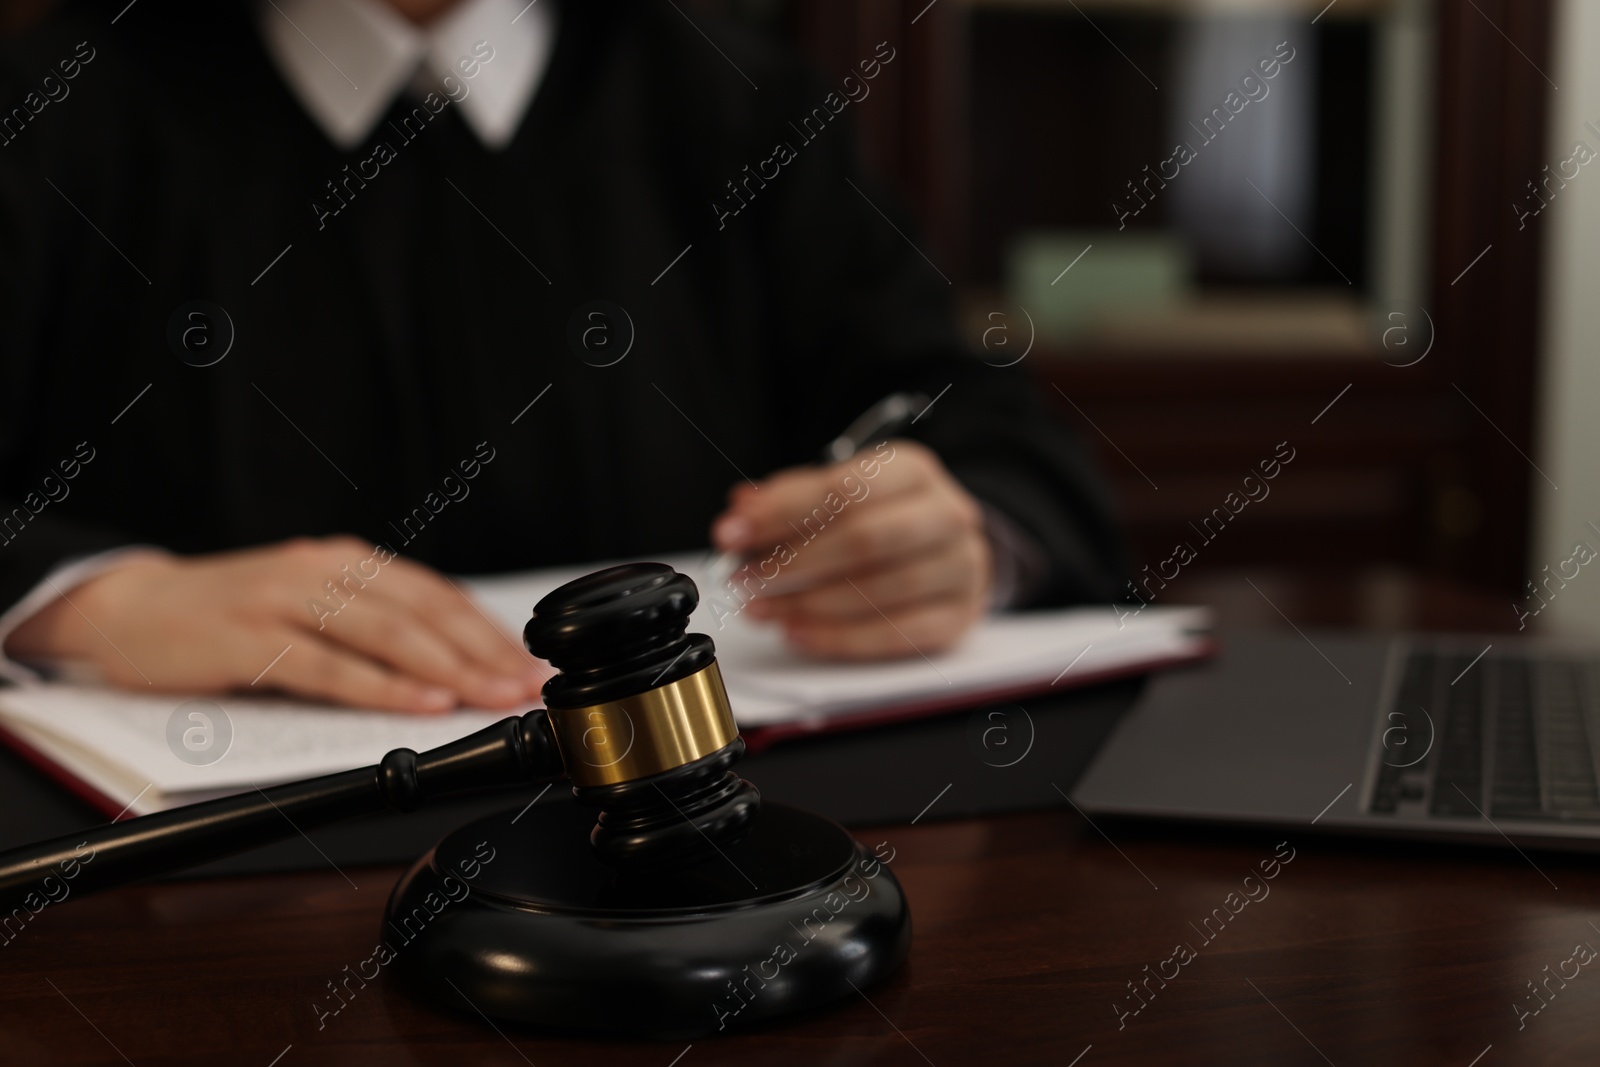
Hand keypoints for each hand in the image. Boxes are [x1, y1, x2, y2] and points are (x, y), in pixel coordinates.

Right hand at [3, 537, 547, 713]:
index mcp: (347, 563)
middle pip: (423, 613)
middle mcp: (324, 571)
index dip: (487, 631)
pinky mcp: (251, 638)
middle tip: (525, 686)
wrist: (128, 608)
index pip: (436, 595)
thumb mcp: (308, 609)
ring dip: (449, 668)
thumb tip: (448, 669)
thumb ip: (367, 629)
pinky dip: (383, 686)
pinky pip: (330, 666)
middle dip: (483, 653)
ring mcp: (287, 601)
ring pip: (387, 634)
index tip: (529, 664)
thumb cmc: (227, 617)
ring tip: (490, 696)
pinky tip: (421, 702)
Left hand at [709, 440, 992, 659]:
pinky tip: (799, 633)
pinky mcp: (959, 615)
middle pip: (864, 539)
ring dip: (808, 606)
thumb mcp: (842, 492)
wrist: (950, 549)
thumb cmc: (886, 517)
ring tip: (763, 610)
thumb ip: (792, 499)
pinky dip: (840, 638)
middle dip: (792, 564)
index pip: (842, 488)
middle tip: (744, 581)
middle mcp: (946, 513)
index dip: (779, 513)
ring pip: (878, 590)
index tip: (730, 534)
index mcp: (912, 469)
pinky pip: (896, 634)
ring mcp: (960, 566)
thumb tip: (742, 510)